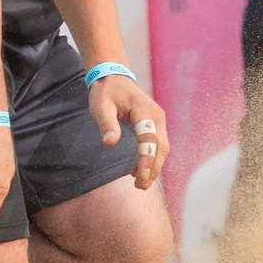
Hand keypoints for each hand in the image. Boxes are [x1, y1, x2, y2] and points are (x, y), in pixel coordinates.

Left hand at [87, 74, 167, 191]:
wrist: (114, 77)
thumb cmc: (106, 91)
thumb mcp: (100, 105)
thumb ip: (107, 123)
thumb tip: (110, 143)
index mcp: (143, 110)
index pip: (149, 138)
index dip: (147, 158)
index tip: (142, 175)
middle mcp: (156, 116)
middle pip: (161, 146)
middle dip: (153, 168)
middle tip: (140, 186)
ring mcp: (158, 120)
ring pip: (162, 148)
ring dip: (154, 166)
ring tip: (139, 183)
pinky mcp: (156, 124)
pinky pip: (158, 144)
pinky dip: (151, 159)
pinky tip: (138, 170)